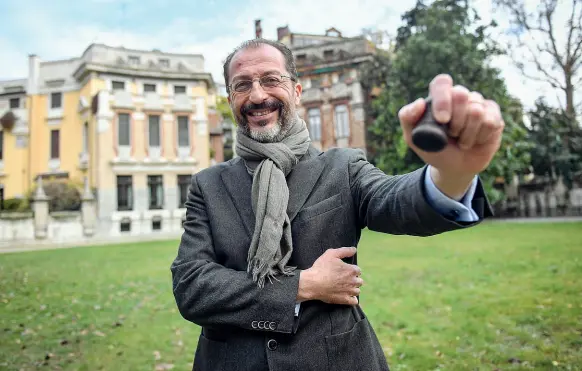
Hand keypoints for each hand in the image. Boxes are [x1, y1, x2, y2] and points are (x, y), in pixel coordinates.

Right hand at [297, 247, 362, 305]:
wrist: (312, 283)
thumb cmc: (321, 267)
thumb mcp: (331, 254)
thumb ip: (344, 251)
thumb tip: (354, 249)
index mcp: (352, 270)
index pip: (358, 270)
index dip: (351, 270)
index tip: (344, 270)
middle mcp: (353, 281)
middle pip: (359, 281)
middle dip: (353, 279)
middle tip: (343, 279)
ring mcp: (349, 292)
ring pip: (357, 291)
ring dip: (353, 289)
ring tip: (344, 287)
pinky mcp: (344, 300)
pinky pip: (354, 301)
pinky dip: (352, 299)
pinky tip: (346, 296)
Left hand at [399, 74, 504, 197]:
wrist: (454, 168)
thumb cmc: (434, 149)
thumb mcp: (413, 138)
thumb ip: (407, 118)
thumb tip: (420, 102)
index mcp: (440, 97)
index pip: (442, 83)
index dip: (443, 99)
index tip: (442, 120)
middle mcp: (460, 97)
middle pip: (461, 94)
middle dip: (455, 121)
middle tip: (451, 135)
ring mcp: (479, 104)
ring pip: (476, 111)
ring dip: (466, 134)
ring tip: (462, 140)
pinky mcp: (494, 116)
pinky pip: (490, 122)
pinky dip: (479, 137)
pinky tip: (475, 141)